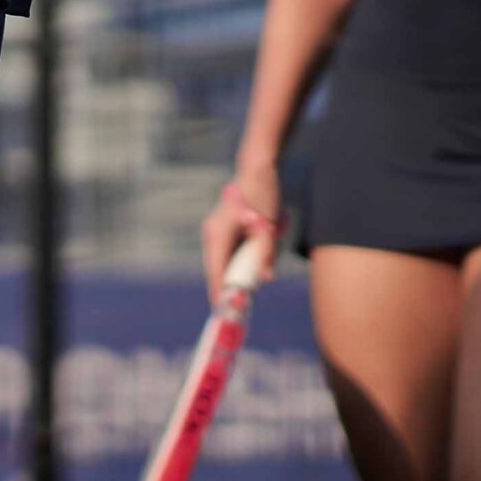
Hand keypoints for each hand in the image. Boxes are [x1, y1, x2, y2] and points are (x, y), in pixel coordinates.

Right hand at [201, 162, 282, 305]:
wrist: (257, 169)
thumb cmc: (263, 195)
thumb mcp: (268, 228)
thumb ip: (266, 255)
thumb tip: (265, 280)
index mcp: (219, 233)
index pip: (217, 271)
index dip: (221, 293)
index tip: (226, 312)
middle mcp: (212, 233)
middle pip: (216, 270)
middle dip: (228, 288)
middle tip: (240, 308)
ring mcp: (215, 230)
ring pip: (221, 262)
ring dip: (235, 274)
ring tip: (248, 286)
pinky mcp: (222, 229)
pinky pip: (227, 253)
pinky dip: (237, 263)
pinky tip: (252, 264)